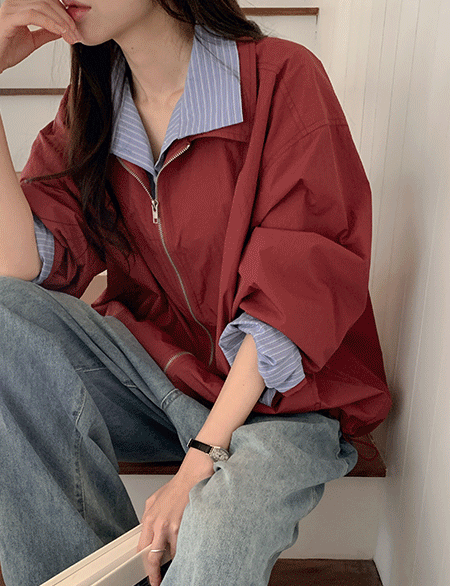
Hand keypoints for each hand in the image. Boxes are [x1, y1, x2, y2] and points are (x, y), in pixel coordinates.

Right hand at [0, 0, 79, 73]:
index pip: (48, 0)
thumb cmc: (9, 49)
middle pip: (48, 0)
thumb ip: (48, 32)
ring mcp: (12, 7)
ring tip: (71, 35)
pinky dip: (50, 23)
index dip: (65, 11)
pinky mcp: (9, 17)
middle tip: (76, 33)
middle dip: (66, 17)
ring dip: (61, 21)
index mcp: (22, 4)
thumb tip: (65, 29)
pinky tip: (60, 32)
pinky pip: (34, 15)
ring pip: (43, 6)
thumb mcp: (34, 39)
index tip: (76, 27)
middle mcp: (16, 1)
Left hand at [138, 449, 213, 585]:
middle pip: (152, 557)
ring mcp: (171, 526)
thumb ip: (150, 517)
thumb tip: (148, 533)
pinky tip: (189, 548)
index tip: (147, 573)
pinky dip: (185, 549)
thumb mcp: (155, 500)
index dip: (144, 563)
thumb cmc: (177, 486)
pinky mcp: (184, 525)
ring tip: (178, 561)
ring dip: (174, 559)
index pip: (141, 548)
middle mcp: (157, 523)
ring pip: (170, 554)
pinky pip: (183, 545)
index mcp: (148, 518)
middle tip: (157, 581)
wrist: (192, 475)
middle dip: (154, 573)